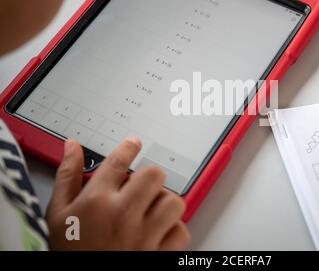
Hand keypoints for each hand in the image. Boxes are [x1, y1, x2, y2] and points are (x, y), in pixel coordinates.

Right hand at [46, 138, 190, 249]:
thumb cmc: (69, 252)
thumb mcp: (58, 215)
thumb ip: (67, 177)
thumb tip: (72, 146)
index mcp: (96, 201)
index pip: (118, 162)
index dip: (129, 147)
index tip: (134, 144)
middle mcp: (122, 215)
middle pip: (154, 175)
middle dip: (149, 179)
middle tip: (141, 190)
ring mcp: (143, 237)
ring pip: (173, 201)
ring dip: (164, 204)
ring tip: (150, 212)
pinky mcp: (158, 254)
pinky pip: (181, 231)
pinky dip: (173, 231)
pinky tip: (157, 234)